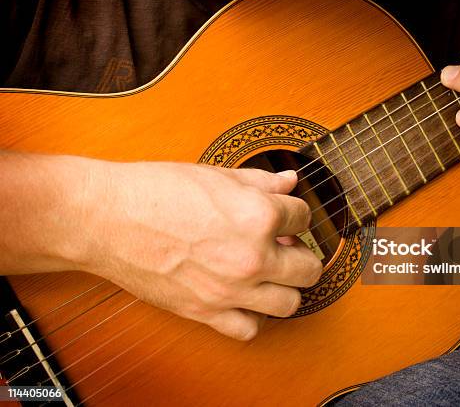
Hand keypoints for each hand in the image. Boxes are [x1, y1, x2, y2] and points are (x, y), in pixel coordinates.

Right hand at [78, 162, 320, 340]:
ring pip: (290, 303)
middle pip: (309, 268)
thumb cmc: (155, 190)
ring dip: (286, 287)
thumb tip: (289, 180)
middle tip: (287, 247)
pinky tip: (244, 298)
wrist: (107, 218)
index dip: (295, 214)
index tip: (285, 215)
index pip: (304, 217)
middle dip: (303, 254)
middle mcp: (252, 257)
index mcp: (258, 216)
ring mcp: (231, 289)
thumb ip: (261, 181)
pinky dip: (253, 316)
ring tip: (271, 274)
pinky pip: (249, 329)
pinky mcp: (206, 312)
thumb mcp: (216, 175)